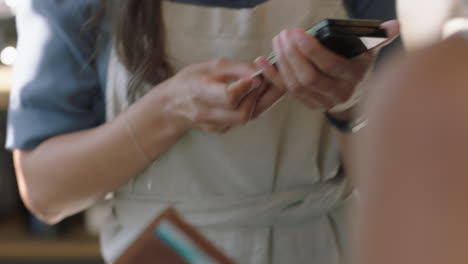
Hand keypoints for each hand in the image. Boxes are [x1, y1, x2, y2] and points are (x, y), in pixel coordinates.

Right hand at [158, 58, 261, 132]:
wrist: (171, 106)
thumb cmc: (189, 81)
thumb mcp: (208, 67)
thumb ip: (236, 68)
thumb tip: (260, 72)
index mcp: (199, 92)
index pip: (228, 97)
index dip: (245, 88)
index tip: (254, 77)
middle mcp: (205, 113)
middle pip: (241, 114)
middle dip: (256, 97)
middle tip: (261, 82)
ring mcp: (213, 125)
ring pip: (245, 118)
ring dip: (256, 102)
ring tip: (256, 87)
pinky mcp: (220, 130)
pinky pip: (242, 120)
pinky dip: (251, 108)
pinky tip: (249, 96)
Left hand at [253, 20, 399, 117]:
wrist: (356, 96)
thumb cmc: (359, 66)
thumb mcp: (370, 52)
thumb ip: (378, 38)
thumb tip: (394, 25)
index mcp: (354, 77)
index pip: (330, 66)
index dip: (312, 51)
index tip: (298, 34)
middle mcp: (338, 93)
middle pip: (308, 76)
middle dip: (293, 54)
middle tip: (284, 34)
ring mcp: (321, 101)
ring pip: (295, 84)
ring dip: (282, 62)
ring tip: (277, 41)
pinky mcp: (308, 103)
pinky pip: (286, 91)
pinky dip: (273, 76)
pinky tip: (262, 61)